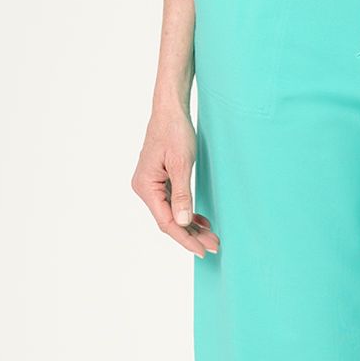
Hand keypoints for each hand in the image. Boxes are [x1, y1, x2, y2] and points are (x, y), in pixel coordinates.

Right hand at [133, 97, 218, 256]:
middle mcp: (144, 188)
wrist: (170, 110)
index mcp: (146, 186)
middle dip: (192, 234)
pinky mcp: (159, 180)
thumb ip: (182, 195)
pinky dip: (187, 212)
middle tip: (214, 245)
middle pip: (168, 220)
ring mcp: (151, 184)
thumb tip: (183, 222)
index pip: (166, 222)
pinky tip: (201, 220)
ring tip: (211, 236)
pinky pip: (172, 203)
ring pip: (171, 213)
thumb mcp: (182, 164)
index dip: (185, 238)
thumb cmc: (174, 131)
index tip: (201, 250)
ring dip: (191, 225)